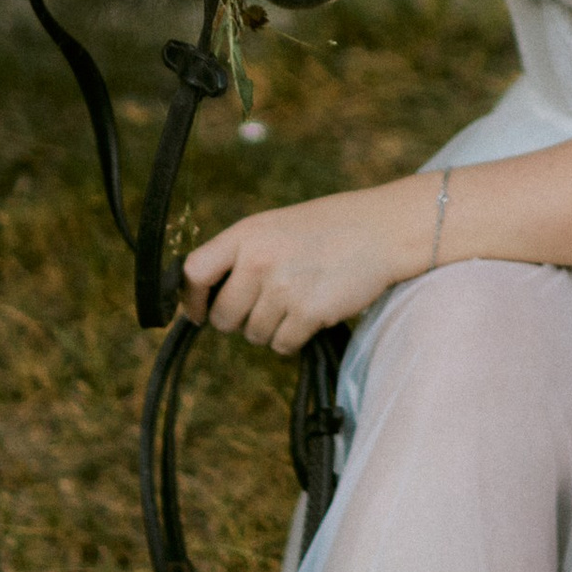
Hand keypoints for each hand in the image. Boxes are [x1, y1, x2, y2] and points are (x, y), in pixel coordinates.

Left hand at [179, 177, 426, 351]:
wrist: (381, 230)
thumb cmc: (326, 229)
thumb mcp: (274, 227)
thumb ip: (240, 255)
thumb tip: (204, 298)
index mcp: (246, 234)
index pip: (193, 272)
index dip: (190, 299)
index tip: (199, 312)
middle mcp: (258, 260)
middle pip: (223, 316)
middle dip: (240, 320)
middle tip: (268, 304)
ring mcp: (283, 288)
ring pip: (253, 335)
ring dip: (272, 328)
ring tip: (298, 300)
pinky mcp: (308, 312)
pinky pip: (282, 345)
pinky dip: (294, 338)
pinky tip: (312, 312)